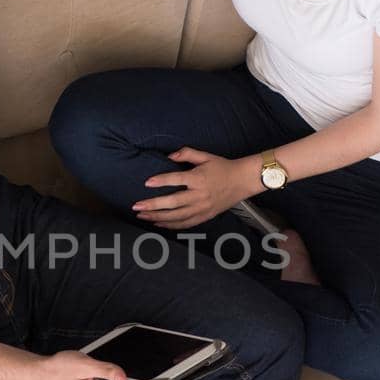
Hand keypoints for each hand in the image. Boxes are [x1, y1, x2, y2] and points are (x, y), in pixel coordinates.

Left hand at [133, 148, 255, 229]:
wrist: (243, 181)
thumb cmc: (223, 167)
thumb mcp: (206, 156)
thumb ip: (187, 153)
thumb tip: (169, 155)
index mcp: (199, 179)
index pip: (176, 180)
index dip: (161, 181)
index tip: (147, 183)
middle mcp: (200, 195)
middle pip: (173, 202)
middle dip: (153, 205)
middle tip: (136, 206)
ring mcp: (203, 208)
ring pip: (177, 216)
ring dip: (158, 217)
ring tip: (142, 216)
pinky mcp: (206, 216)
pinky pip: (186, 224)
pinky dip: (172, 226)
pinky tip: (159, 224)